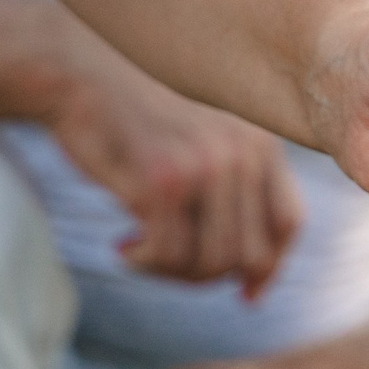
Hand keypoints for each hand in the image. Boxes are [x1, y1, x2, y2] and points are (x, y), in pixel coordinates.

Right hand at [27, 15, 303, 298]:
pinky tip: (121, 245)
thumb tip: (254, 279)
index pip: (289, 224)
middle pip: (248, 256)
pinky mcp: (162, 179)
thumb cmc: (135, 119)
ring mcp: (205, 166)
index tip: (245, 295)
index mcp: (261, 145)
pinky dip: (143, 261)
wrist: (79, 74)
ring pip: (211, 263)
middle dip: (204, 276)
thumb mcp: (202, 144)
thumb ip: (235, 193)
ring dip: (170, 272)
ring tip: (140, 254)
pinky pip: (167, 253)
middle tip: (163, 266)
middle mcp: (243, 154)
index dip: (270, 269)